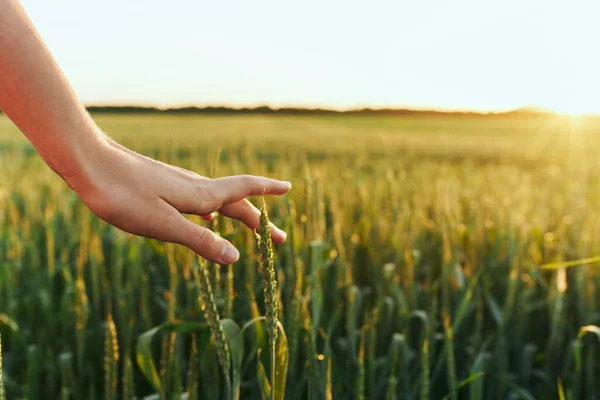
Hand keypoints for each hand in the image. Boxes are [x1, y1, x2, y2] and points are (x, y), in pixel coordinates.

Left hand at [70, 137, 290, 263]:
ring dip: (237, 214)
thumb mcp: (163, 225)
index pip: (244, 192)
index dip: (267, 191)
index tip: (289, 188)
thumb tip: (237, 258)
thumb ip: (200, 241)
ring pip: (218, 199)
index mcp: (201, 195)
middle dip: (259, 219)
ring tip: (247, 227)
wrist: (88, 162)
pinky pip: (199, 198)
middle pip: (236, 201)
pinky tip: (203, 215)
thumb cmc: (124, 195)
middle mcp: (194, 186)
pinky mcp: (162, 185)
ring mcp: (178, 183)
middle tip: (278, 237)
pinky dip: (213, 210)